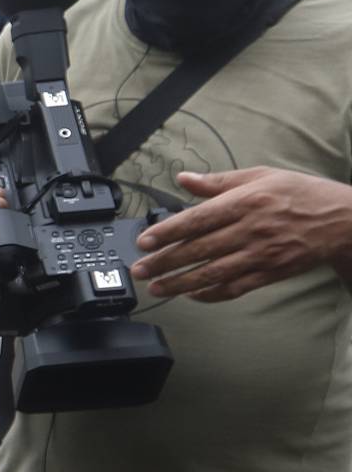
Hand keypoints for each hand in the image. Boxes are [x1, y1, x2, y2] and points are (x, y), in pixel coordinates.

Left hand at [131, 168, 351, 301]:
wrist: (343, 220)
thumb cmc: (299, 194)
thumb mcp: (261, 176)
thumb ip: (218, 181)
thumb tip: (183, 178)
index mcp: (245, 202)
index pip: (197, 219)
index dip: (167, 232)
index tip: (143, 241)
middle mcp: (251, 230)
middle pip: (199, 250)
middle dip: (164, 262)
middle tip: (139, 270)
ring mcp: (261, 254)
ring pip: (213, 273)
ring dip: (180, 283)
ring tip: (157, 288)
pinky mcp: (271, 273)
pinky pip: (235, 288)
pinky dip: (211, 294)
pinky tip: (192, 295)